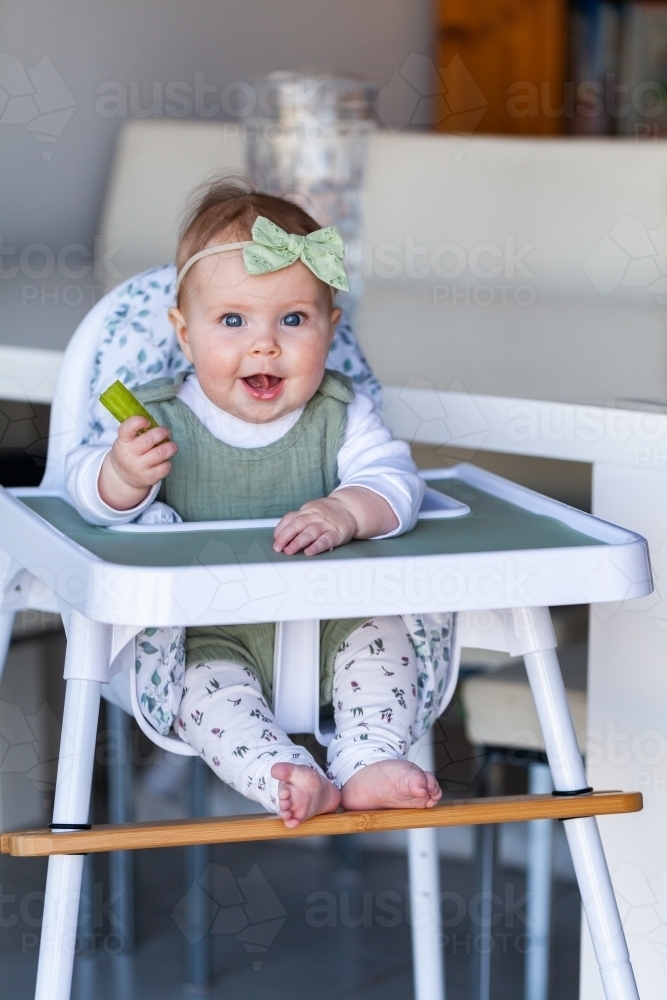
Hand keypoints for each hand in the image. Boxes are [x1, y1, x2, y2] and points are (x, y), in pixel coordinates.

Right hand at [98, 416, 176, 510]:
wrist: (122, 477)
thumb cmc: (129, 452)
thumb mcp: (126, 441)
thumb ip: (137, 432)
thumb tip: (157, 424)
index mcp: (123, 442)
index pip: (127, 429)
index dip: (138, 422)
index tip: (147, 421)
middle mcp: (129, 455)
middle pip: (149, 440)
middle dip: (162, 433)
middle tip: (166, 431)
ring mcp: (139, 467)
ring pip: (160, 454)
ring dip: (171, 447)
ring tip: (172, 446)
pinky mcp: (149, 478)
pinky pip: (165, 467)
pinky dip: (168, 462)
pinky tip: (165, 460)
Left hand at [273, 487, 397, 555]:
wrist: (351, 508)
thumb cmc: (328, 514)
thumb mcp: (311, 512)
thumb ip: (298, 521)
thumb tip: (279, 537)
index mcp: (307, 511)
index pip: (290, 518)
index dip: (281, 529)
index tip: (275, 540)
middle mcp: (315, 516)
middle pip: (297, 524)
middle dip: (286, 537)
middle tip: (278, 548)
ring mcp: (326, 524)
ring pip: (310, 532)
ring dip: (298, 542)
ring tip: (289, 551)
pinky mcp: (337, 533)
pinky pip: (326, 539)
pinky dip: (317, 546)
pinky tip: (309, 552)